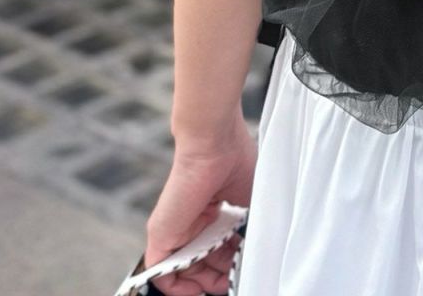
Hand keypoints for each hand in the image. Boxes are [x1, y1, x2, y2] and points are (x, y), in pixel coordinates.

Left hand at [143, 121, 257, 294]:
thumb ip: (249, 231)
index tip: (246, 268)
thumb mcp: (250, 202)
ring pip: (187, 273)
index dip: (233, 265)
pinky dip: (180, 290)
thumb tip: (260, 257)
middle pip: (204, 266)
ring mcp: (175, 231)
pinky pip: (164, 276)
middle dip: (221, 276)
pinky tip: (201, 289)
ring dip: (207, 283)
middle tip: (236, 278)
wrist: (213, 141)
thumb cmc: (235, 160)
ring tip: (225, 281)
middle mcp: (192, 224)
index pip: (219, 252)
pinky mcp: (161, 236)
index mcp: (211, 214)